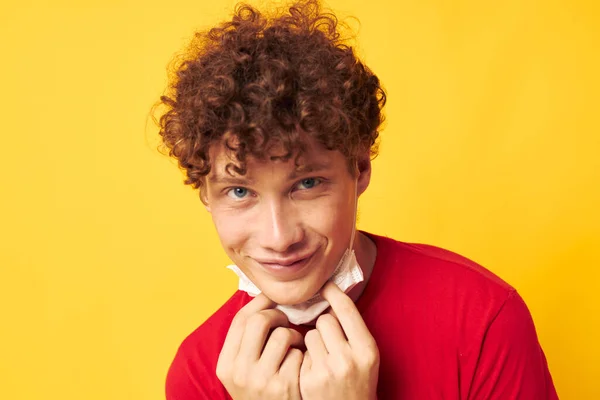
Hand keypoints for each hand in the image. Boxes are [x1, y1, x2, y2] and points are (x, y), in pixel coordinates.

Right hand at [216, 294, 303, 399]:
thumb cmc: (262, 391)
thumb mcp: (242, 371)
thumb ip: (247, 341)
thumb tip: (264, 298)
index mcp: (226, 364)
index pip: (240, 319)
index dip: (259, 303)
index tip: (273, 299)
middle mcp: (240, 372)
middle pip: (260, 321)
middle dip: (278, 315)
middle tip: (286, 320)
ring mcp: (262, 380)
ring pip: (283, 334)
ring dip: (294, 335)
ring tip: (294, 345)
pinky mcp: (285, 387)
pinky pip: (299, 353)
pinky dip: (303, 354)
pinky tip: (300, 364)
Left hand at [300, 281, 379, 399]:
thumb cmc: (358, 383)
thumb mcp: (366, 357)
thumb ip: (353, 331)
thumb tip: (331, 298)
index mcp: (367, 350)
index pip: (346, 309)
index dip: (333, 292)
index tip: (325, 285)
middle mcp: (348, 359)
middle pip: (325, 319)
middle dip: (325, 326)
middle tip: (331, 341)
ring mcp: (327, 370)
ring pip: (310, 334)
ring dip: (313, 341)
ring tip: (323, 358)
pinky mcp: (309, 380)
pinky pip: (301, 352)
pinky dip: (305, 358)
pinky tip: (314, 371)